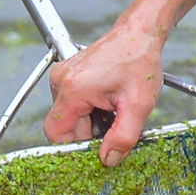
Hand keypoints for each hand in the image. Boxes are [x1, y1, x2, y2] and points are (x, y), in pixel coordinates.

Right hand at [44, 26, 162, 166]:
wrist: (140, 34)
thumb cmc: (139, 61)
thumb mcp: (138, 105)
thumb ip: (123, 137)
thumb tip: (108, 160)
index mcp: (72, 89)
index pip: (55, 133)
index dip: (74, 147)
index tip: (95, 151)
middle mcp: (61, 81)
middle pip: (64, 126)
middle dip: (89, 134)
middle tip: (114, 126)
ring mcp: (63, 76)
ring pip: (69, 116)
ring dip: (91, 122)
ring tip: (114, 110)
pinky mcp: (69, 75)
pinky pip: (73, 104)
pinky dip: (90, 110)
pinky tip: (108, 102)